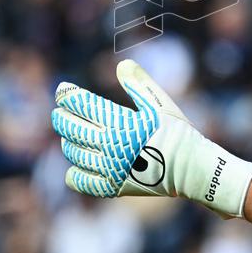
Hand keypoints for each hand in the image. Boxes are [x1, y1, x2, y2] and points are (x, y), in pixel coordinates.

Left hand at [50, 59, 251, 217]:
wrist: (192, 168)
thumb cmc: (177, 132)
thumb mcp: (161, 104)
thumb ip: (139, 83)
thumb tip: (121, 64)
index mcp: (122, 122)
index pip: (84, 105)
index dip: (69, 96)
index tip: (63, 90)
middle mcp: (111, 146)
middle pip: (73, 129)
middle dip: (62, 118)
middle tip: (59, 112)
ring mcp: (110, 168)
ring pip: (76, 153)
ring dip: (69, 142)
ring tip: (70, 136)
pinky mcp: (113, 187)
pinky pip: (83, 182)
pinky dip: (74, 173)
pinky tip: (75, 166)